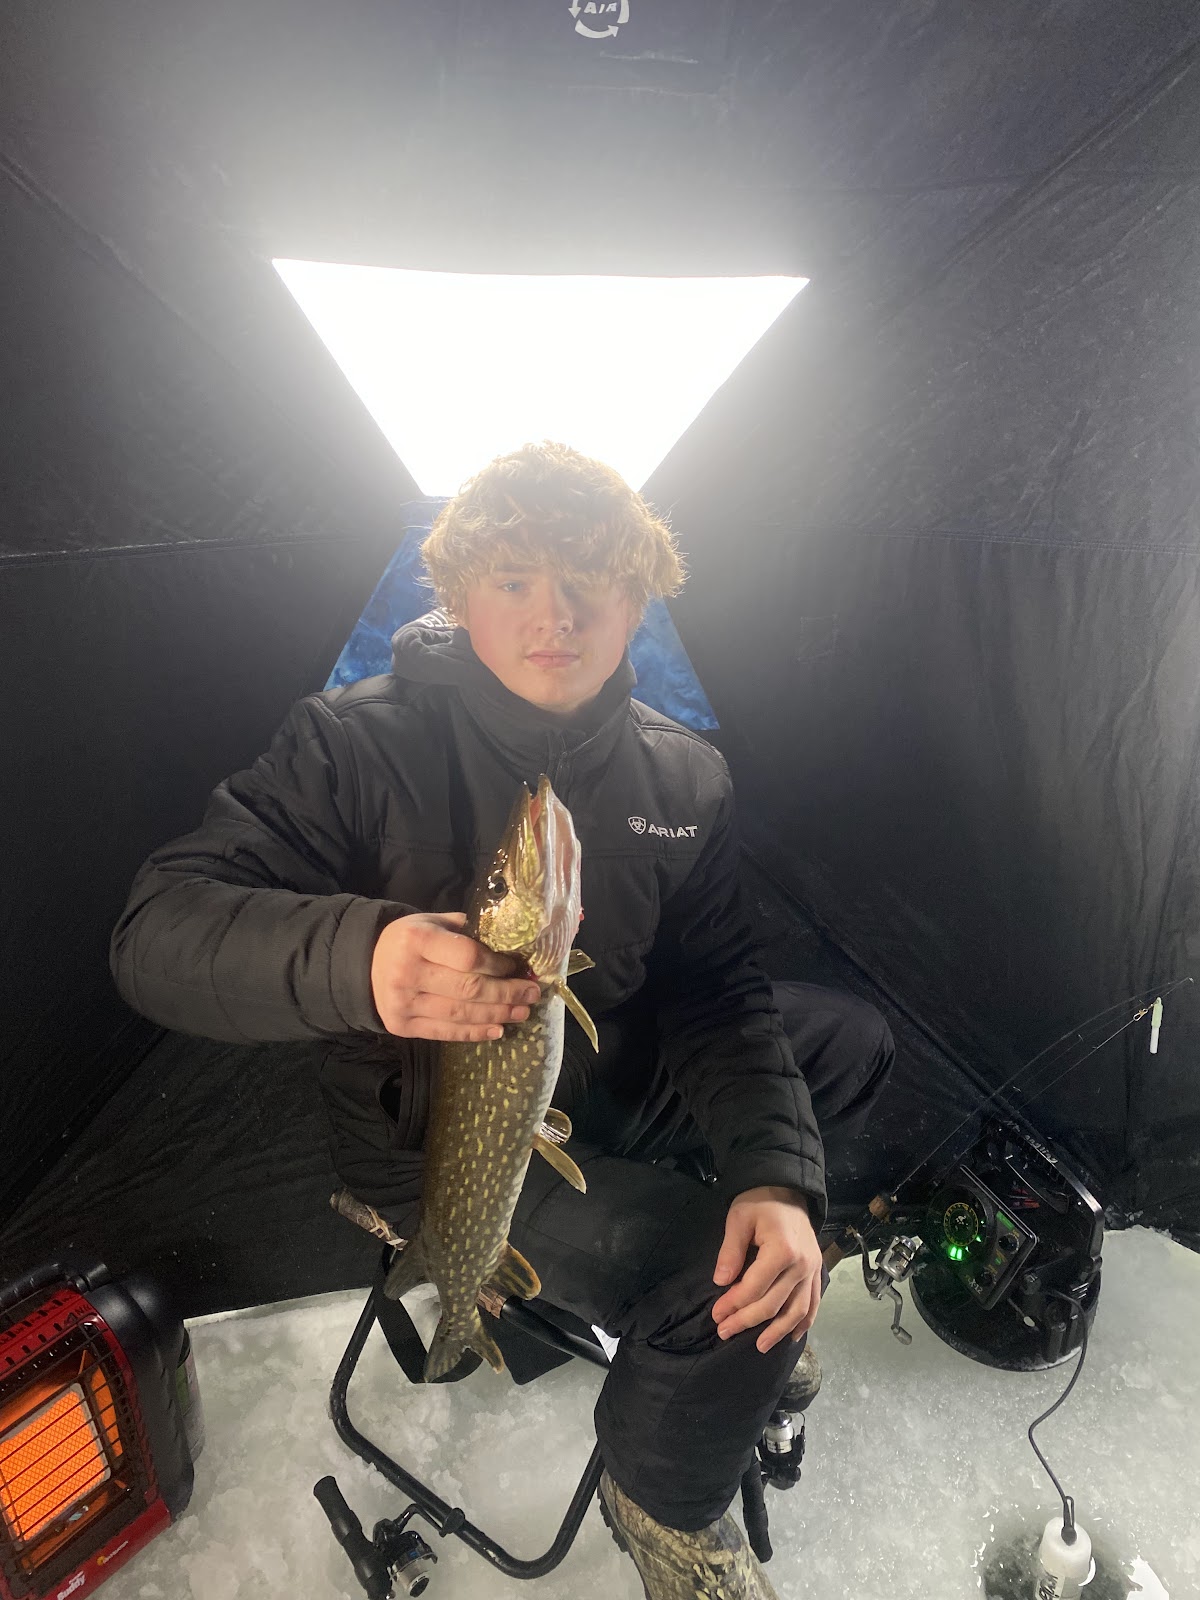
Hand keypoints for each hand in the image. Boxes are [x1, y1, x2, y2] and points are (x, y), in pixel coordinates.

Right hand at [370, 912, 540, 1042]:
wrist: (365, 964)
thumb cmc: (410, 940)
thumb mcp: (433, 922)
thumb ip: (467, 932)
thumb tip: (512, 946)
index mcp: (417, 940)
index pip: (468, 957)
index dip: (498, 965)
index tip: (518, 968)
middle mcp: (407, 973)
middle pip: (469, 989)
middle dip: (507, 993)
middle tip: (532, 994)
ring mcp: (403, 1003)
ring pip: (461, 1014)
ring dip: (497, 1015)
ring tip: (522, 1012)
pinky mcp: (402, 1026)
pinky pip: (446, 1032)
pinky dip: (475, 1033)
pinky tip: (498, 1029)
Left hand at [712, 1186, 822, 1353]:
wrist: (788, 1189)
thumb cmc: (759, 1202)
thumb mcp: (738, 1218)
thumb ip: (730, 1251)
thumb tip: (721, 1282)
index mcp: (782, 1250)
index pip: (754, 1288)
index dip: (733, 1304)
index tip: (716, 1315)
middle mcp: (801, 1265)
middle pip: (773, 1303)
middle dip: (747, 1321)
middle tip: (725, 1332)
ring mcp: (812, 1270)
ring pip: (797, 1310)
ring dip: (778, 1331)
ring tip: (760, 1347)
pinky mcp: (817, 1272)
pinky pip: (813, 1303)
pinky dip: (805, 1322)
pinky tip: (792, 1335)